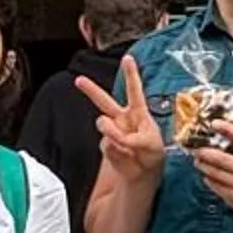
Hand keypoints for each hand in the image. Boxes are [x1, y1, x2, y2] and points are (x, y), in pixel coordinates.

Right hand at [75, 57, 164, 183]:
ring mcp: (112, 132)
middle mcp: (122, 120)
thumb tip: (114, 137)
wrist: (143, 175)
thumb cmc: (152, 155)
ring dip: (113, 132)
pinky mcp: (106, 146)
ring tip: (126, 145)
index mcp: (138, 113)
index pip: (134, 90)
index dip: (131, 74)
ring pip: (103, 124)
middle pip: (104, 101)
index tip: (128, 58)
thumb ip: (133, 139)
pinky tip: (125, 156)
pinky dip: (116, 152)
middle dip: (91, 90)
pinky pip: (106, 145)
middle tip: (79, 80)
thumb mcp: (152, 145)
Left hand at [189, 120, 232, 219]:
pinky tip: (207, 174)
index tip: (214, 123)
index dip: (227, 128)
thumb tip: (219, 136)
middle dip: (203, 152)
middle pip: (219, 157)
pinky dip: (207, 178)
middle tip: (197, 149)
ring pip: (213, 172)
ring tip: (198, 161)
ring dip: (202, 165)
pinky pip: (214, 185)